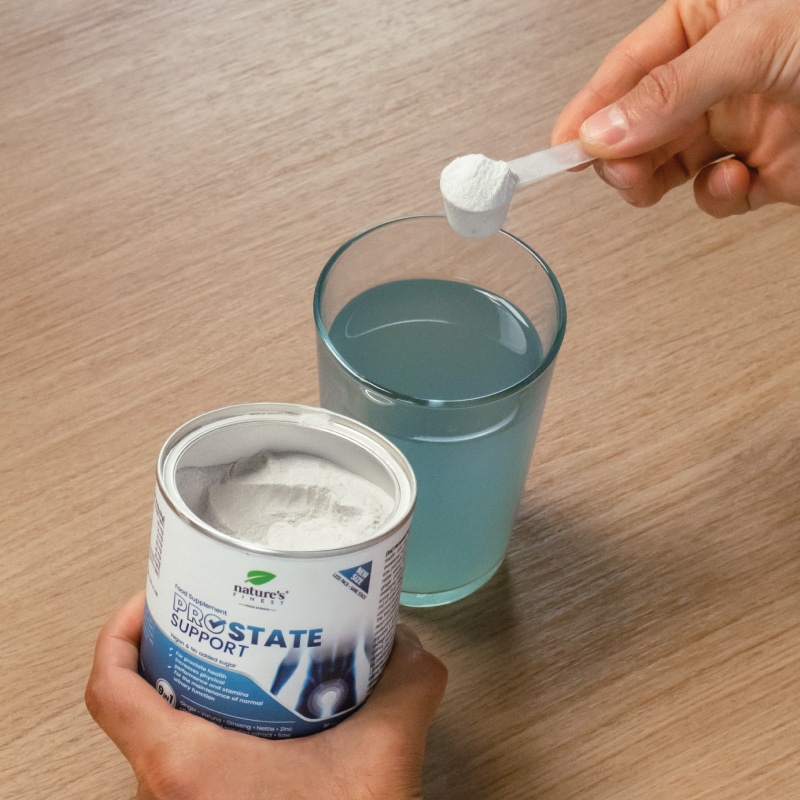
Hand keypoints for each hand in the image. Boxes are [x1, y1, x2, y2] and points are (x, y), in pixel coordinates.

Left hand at [85, 593, 446, 799]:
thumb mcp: (382, 754)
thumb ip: (404, 683)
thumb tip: (404, 643)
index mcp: (186, 767)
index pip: (110, 689)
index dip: (121, 632)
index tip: (152, 602)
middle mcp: (167, 796)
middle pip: (136, 705)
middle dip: (170, 653)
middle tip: (209, 620)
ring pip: (156, 740)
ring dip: (188, 695)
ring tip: (234, 661)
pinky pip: (181, 768)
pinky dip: (207, 733)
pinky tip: (258, 719)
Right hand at [552, 0, 799, 215]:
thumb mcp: (753, 43)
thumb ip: (672, 90)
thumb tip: (605, 130)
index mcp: (709, 22)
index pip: (630, 67)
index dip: (592, 108)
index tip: (562, 145)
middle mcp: (719, 76)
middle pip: (639, 124)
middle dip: (621, 153)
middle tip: (615, 169)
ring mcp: (742, 125)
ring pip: (668, 166)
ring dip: (650, 182)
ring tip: (644, 185)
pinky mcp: (766, 170)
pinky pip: (718, 195)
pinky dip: (717, 198)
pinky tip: (730, 180)